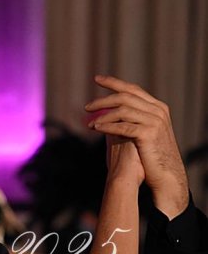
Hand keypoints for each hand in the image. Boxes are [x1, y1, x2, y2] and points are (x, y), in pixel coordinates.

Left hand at [86, 75, 188, 217]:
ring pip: (123, 110)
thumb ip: (129, 121)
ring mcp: (154, 120)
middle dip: (103, 100)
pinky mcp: (148, 133)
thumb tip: (107, 115)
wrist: (166, 174)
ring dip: (103, 115)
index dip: (114, 83)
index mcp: (157, 107)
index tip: (97, 79)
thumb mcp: (143, 133)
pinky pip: (123, 126)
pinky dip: (108, 126)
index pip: (132, 89)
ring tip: (89, 121)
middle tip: (87, 106)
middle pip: (125, 97)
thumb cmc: (151, 156)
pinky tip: (96, 128)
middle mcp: (157, 110)